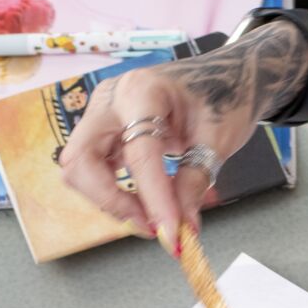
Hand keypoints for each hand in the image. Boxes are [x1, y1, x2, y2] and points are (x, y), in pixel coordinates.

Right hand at [58, 60, 256, 243]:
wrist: (227, 75)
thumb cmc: (225, 95)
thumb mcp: (218, 140)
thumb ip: (194, 183)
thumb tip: (182, 226)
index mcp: (143, 90)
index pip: (139, 153)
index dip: (153, 199)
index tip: (171, 232)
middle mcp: (111, 98)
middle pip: (81, 160)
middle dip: (110, 200)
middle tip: (151, 225)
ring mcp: (103, 113)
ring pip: (80, 168)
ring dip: (109, 200)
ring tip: (152, 216)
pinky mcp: (105, 130)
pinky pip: (93, 168)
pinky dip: (112, 191)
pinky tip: (143, 201)